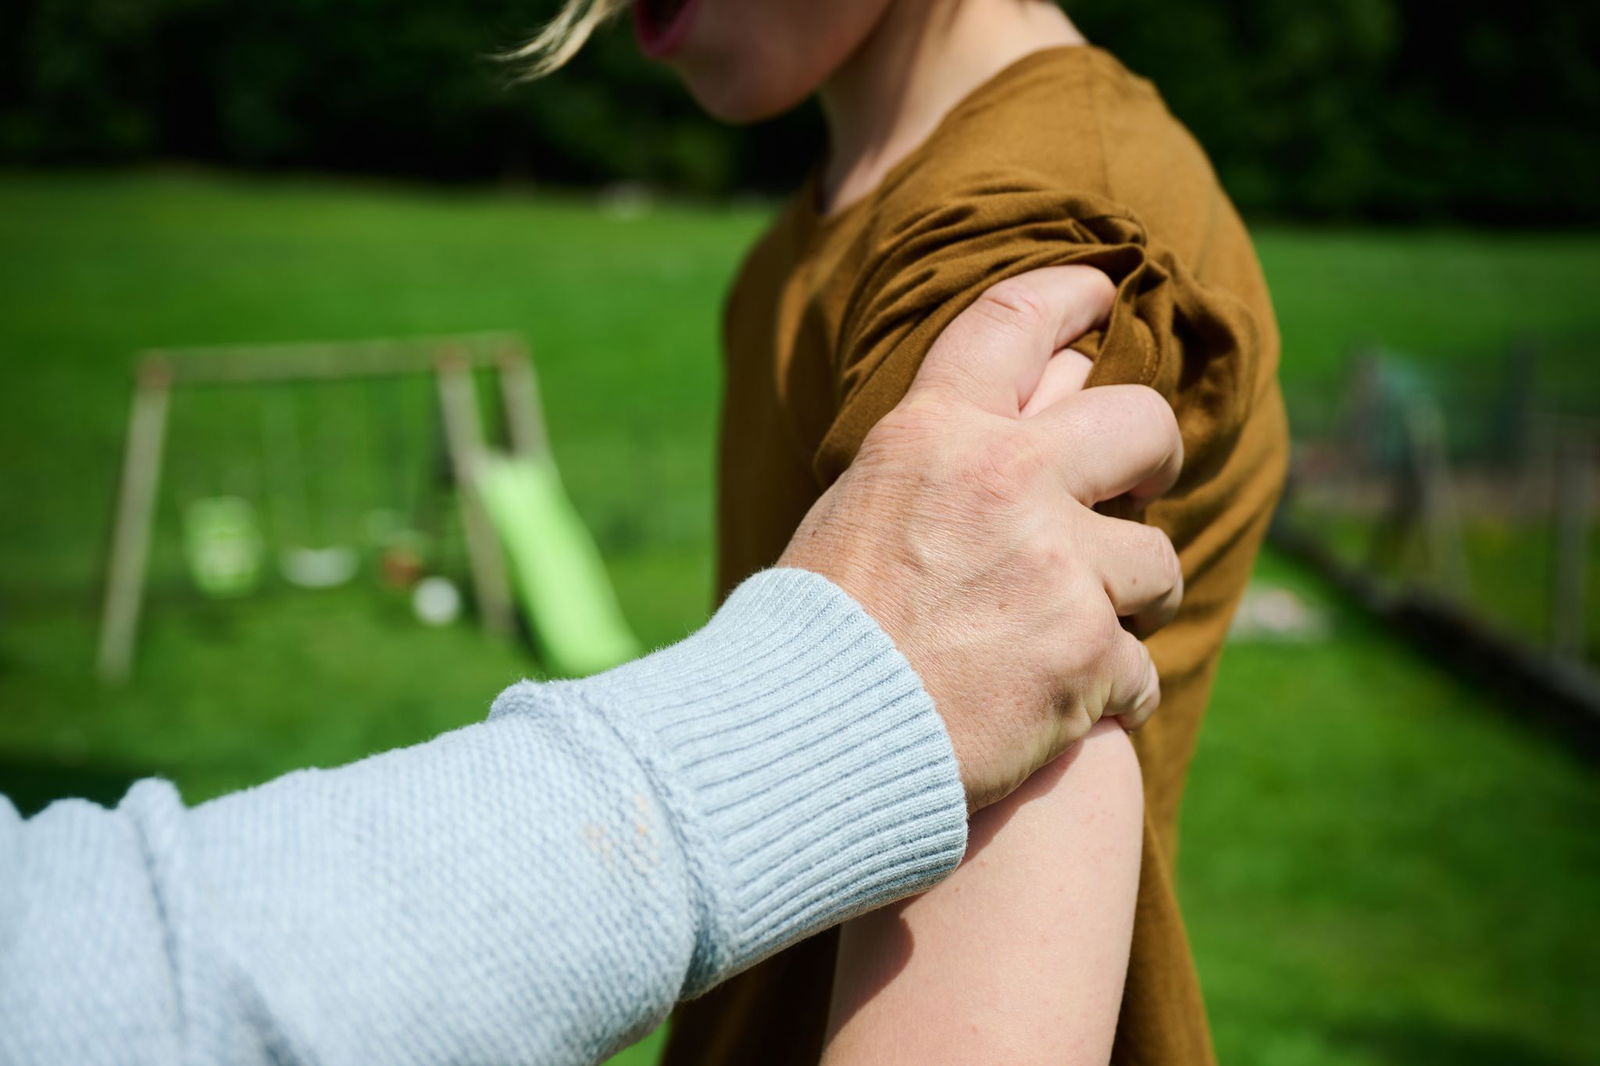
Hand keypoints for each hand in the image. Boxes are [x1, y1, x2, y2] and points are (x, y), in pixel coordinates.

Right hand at [779, 266, 1182, 809]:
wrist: (804, 740)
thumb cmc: (813, 634)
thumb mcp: (854, 510)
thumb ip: (932, 465)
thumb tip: (995, 437)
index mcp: (934, 432)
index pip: (1017, 321)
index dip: (1070, 295)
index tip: (1100, 293)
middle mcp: (1005, 480)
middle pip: (1140, 425)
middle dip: (1154, 455)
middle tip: (1143, 483)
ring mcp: (1055, 566)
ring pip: (1156, 562)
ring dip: (1131, 601)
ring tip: (1083, 634)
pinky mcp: (1085, 655)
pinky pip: (1139, 668)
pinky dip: (1110, 694)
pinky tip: (1063, 711)